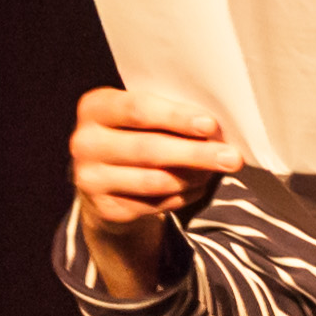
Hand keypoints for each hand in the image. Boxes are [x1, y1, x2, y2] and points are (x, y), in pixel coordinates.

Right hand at [71, 86, 239, 297]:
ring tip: (217, 170)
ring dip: (193, 177)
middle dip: (195, 154)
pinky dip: (183, 196)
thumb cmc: (135, 136)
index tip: (210, 125)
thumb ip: (168, 117)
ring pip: (155, 181)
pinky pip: (155, 204)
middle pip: (148, 149)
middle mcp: (85, 143)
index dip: (176, 118)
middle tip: (231, 158)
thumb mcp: (142, 118)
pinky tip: (197, 186)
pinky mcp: (106, 208)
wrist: (106, 183)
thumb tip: (214, 131)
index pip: (137, 109)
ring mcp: (90, 179)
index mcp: (95, 107)